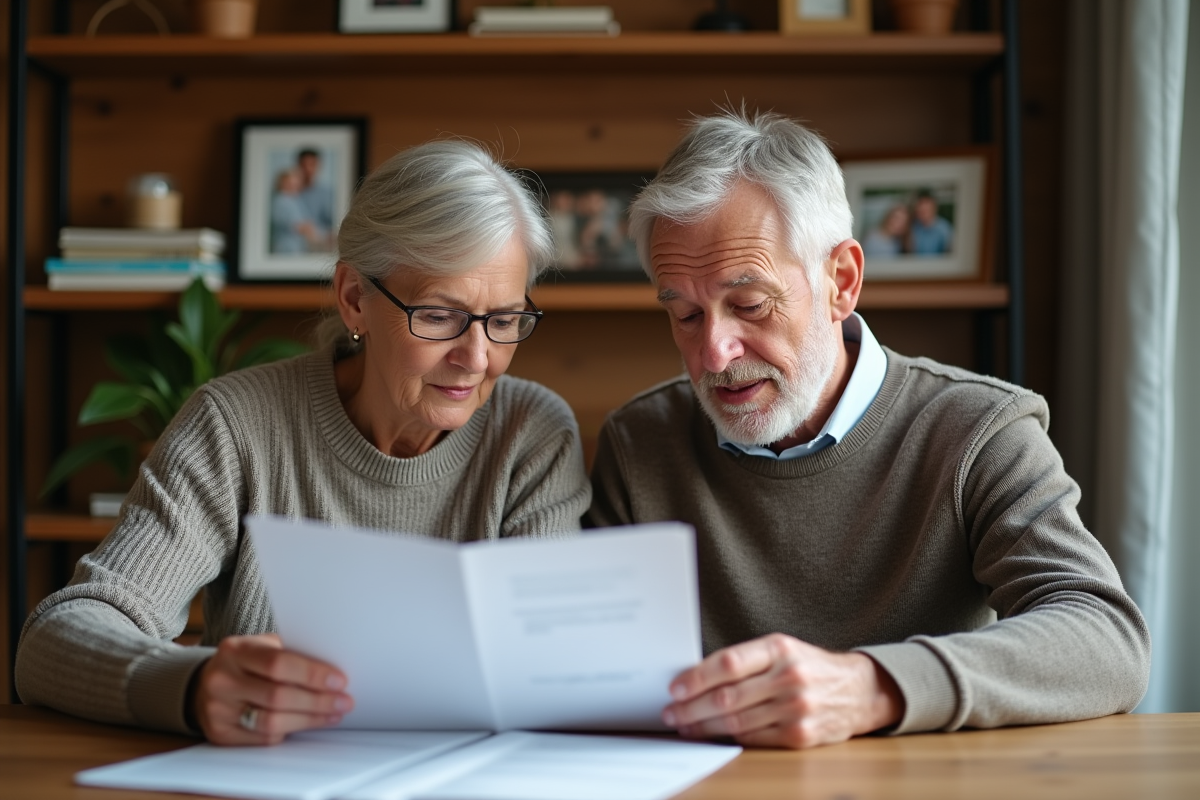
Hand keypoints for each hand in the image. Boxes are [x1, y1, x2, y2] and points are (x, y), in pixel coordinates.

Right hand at [192, 634, 353, 744]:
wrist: (206, 684)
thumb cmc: (246, 663)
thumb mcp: (262, 647)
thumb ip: (291, 654)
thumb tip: (332, 671)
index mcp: (235, 650)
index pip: (278, 663)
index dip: (312, 674)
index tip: (339, 680)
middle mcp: (222, 680)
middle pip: (278, 695)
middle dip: (317, 701)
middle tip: (344, 701)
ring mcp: (218, 709)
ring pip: (272, 722)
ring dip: (309, 720)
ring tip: (332, 714)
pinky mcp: (220, 734)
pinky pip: (263, 738)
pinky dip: (290, 731)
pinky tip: (308, 723)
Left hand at [662, 633, 903, 748]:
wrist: (859, 691)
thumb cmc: (810, 667)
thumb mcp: (782, 650)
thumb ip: (746, 661)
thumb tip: (697, 677)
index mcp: (780, 649)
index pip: (728, 663)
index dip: (696, 678)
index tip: (675, 688)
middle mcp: (789, 677)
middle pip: (727, 697)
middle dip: (692, 707)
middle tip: (671, 713)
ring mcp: (796, 709)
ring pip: (736, 721)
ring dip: (704, 727)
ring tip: (685, 726)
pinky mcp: (800, 736)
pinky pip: (753, 738)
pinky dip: (728, 737)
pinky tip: (713, 735)